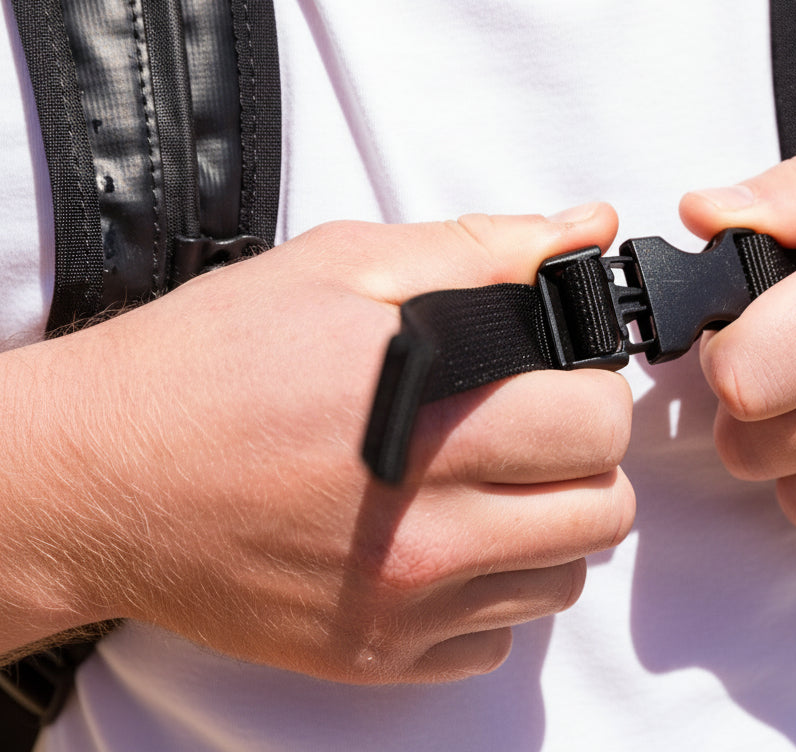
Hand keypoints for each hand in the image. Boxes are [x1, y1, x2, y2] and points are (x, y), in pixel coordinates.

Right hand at [0, 204, 634, 682]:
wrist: (99, 477)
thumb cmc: (213, 363)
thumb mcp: (345, 269)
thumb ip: (484, 251)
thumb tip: (587, 230)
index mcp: (438, 425)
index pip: (602, 426)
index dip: (588, 392)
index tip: (553, 384)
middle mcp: (432, 534)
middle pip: (603, 512)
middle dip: (579, 462)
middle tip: (525, 432)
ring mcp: (406, 608)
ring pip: (562, 581)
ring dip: (543, 529)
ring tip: (480, 486)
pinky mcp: (374, 657)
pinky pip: (492, 641)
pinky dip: (485, 593)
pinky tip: (435, 543)